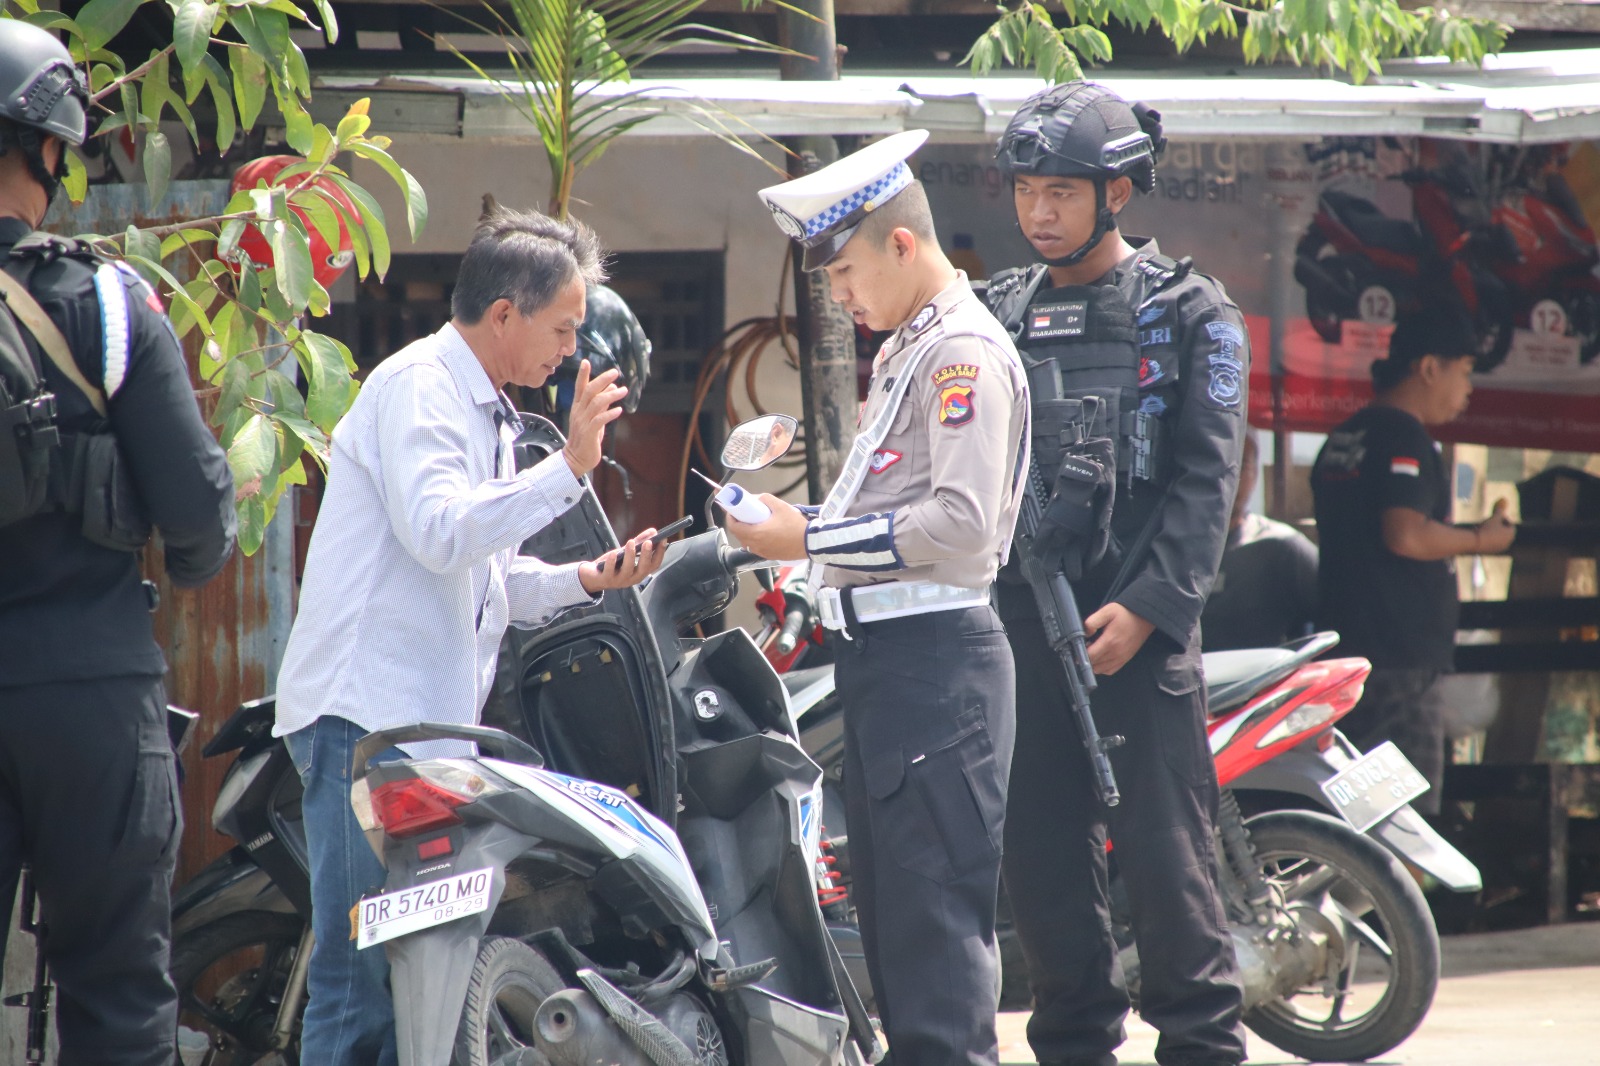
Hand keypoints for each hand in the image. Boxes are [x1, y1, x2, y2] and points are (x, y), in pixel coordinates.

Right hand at [563, 359, 628, 478]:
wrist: (576, 458)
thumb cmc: (587, 437)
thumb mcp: (595, 417)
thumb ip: (602, 403)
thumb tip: (613, 387)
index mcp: (578, 407)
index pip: (580, 387)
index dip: (583, 374)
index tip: (586, 361)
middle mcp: (579, 412)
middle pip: (589, 391)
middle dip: (602, 379)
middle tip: (615, 372)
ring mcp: (583, 422)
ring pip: (596, 403)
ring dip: (611, 395)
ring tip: (624, 390)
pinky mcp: (589, 433)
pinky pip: (599, 420)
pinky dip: (610, 413)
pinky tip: (619, 410)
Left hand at [578, 529, 667, 593]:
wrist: (592, 577)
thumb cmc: (613, 563)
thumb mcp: (627, 552)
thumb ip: (640, 542)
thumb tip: (653, 531)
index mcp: (640, 572)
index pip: (654, 564)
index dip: (660, 553)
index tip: (663, 539)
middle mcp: (632, 578)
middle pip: (643, 569)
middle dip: (646, 555)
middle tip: (648, 542)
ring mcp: (619, 580)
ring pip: (628, 570)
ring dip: (630, 555)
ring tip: (631, 542)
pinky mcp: (606, 579)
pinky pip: (610, 571)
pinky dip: (612, 562)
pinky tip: (614, 553)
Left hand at [725, 494, 807, 560]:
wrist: (810, 543)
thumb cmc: (796, 527)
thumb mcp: (781, 506)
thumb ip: (766, 499)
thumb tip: (757, 498)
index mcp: (756, 534)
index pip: (733, 526)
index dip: (730, 517)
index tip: (732, 510)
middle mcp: (756, 545)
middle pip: (738, 535)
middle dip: (738, 523)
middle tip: (743, 515)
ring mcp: (762, 552)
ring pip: (747, 542)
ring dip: (746, 532)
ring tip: (754, 523)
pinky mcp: (769, 556)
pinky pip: (756, 547)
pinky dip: (755, 539)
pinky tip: (764, 532)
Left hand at [1083, 602, 1155, 676]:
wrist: (1145, 617)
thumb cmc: (1126, 613)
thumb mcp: (1107, 611)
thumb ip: (1092, 622)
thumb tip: (1085, 633)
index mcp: (1109, 641)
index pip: (1090, 656)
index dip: (1080, 654)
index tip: (1077, 647)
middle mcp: (1116, 653)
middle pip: (1094, 664)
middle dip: (1086, 658)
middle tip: (1085, 648)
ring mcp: (1122, 658)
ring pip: (1101, 670)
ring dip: (1093, 664)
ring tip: (1092, 652)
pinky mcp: (1126, 659)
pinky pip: (1110, 670)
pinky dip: (1103, 668)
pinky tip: (1101, 658)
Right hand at [1475, 498, 1515, 553]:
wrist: (1475, 543)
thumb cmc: (1487, 529)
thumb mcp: (1494, 518)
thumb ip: (1500, 510)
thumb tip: (1504, 499)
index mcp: (1511, 533)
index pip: (1510, 524)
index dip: (1503, 519)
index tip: (1495, 517)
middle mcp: (1508, 542)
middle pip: (1505, 532)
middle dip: (1499, 527)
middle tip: (1490, 522)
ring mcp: (1500, 548)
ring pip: (1499, 538)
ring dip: (1494, 533)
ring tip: (1484, 529)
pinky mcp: (1493, 552)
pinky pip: (1493, 544)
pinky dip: (1489, 540)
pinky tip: (1481, 536)